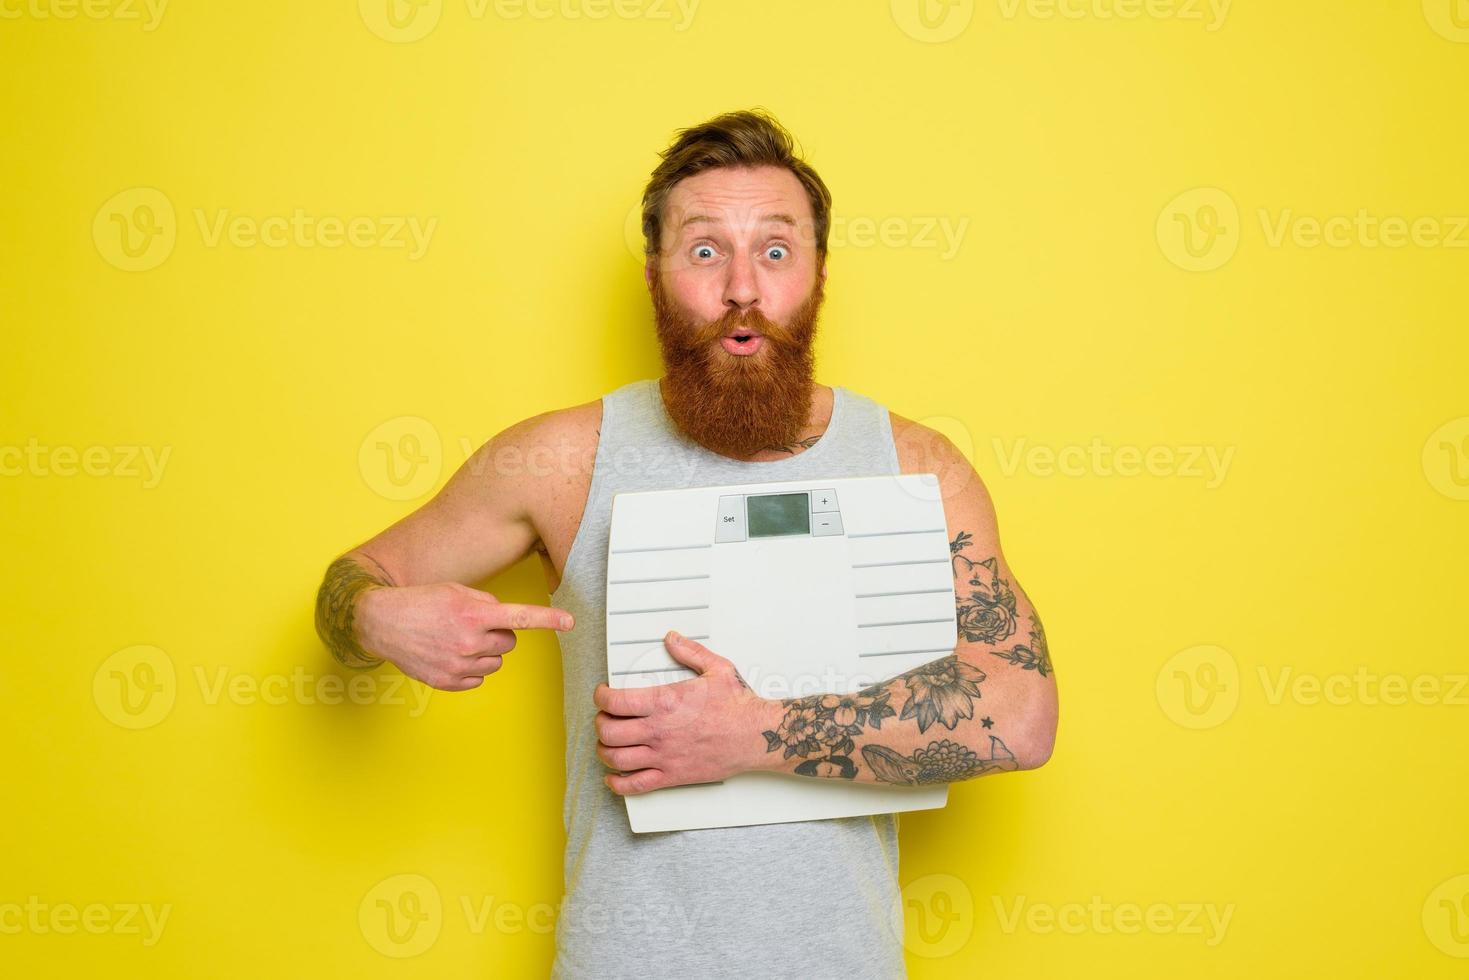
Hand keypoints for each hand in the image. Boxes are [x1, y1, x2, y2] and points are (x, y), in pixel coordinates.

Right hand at [356, 582, 573, 690]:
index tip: (569, 622)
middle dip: (498, 634)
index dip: (548, 619)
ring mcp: (458, 664)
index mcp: (473, 614)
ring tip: (458, 640)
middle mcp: (468, 641)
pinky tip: (451, 655)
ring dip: (485, 652)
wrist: (381, 622)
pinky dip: (471, 668)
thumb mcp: (455, 591)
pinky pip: (479, 678)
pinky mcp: (448, 682)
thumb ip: (485, 602)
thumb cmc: (419, 602)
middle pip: (509, 643)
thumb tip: (502, 618)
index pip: (519, 617)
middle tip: (475, 626)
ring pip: (495, 662)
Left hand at [592, 631, 772, 795]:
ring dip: (604, 751)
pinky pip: (635, 785)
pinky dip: (618, 783)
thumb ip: (690, 651)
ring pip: (615, 758)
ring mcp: (664, 756)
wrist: (756, 735)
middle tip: (604, 718)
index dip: (601, 697)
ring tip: (607, 744)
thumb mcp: (716, 668)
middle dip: (600, 723)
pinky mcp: (672, 775)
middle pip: (608, 731)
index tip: (602, 694)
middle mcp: (658, 730)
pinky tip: (614, 777)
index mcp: (664, 702)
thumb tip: (672, 639)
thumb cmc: (738, 706)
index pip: (615, 701)